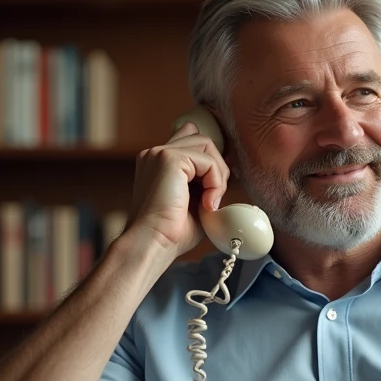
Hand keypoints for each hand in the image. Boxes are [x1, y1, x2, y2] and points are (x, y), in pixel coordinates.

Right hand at [126, 122, 229, 258]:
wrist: (153, 244)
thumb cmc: (171, 233)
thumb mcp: (194, 201)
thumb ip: (205, 182)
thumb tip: (228, 170)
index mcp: (157, 162)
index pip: (189, 136)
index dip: (209, 156)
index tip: (217, 184)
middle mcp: (156, 153)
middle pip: (202, 140)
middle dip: (217, 167)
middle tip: (213, 198)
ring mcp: (160, 153)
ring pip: (207, 145)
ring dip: (217, 175)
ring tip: (210, 201)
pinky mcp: (169, 159)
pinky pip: (208, 160)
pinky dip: (215, 182)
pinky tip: (208, 203)